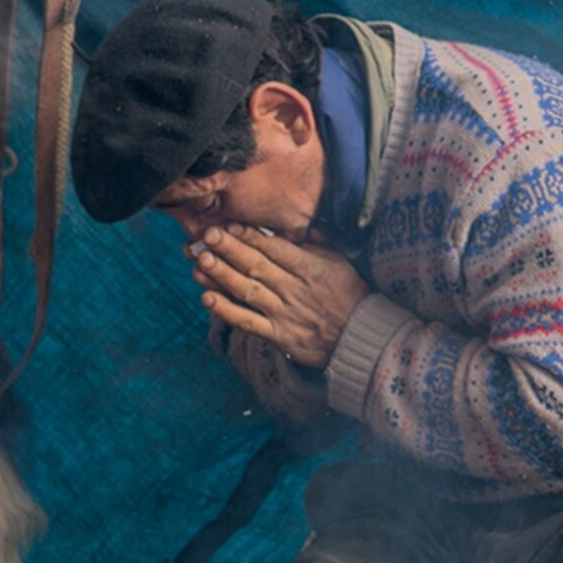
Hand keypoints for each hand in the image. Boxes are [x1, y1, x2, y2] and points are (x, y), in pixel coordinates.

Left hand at [191, 226, 369, 369]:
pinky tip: (207, 299)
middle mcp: (294, 288)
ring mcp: (284, 313)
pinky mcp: (278, 335)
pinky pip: (248, 322)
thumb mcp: (341, 262)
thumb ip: (319, 244)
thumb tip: (301, 227)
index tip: (228, 225)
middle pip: (257, 265)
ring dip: (222, 276)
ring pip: (248, 291)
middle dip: (230, 249)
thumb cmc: (350, 295)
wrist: (361, 337)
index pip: (275, 248)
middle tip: (208, 236)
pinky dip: (227, 311)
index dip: (250, 236)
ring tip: (201, 261)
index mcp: (310, 267)